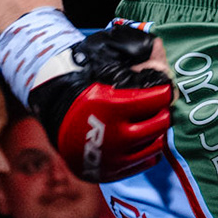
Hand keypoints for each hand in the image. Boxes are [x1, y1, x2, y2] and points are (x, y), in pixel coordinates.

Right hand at [26, 25, 173, 183]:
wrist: (52, 113)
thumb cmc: (82, 87)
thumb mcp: (105, 68)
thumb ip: (134, 58)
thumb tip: (159, 45)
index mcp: (112, 106)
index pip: (155, 99)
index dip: (163, 93)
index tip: (164, 90)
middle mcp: (113, 135)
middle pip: (158, 125)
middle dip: (163, 114)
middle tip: (160, 108)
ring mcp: (111, 157)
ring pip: (153, 147)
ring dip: (157, 134)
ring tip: (152, 124)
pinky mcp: (108, 172)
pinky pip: (142, 164)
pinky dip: (148, 152)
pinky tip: (144, 141)